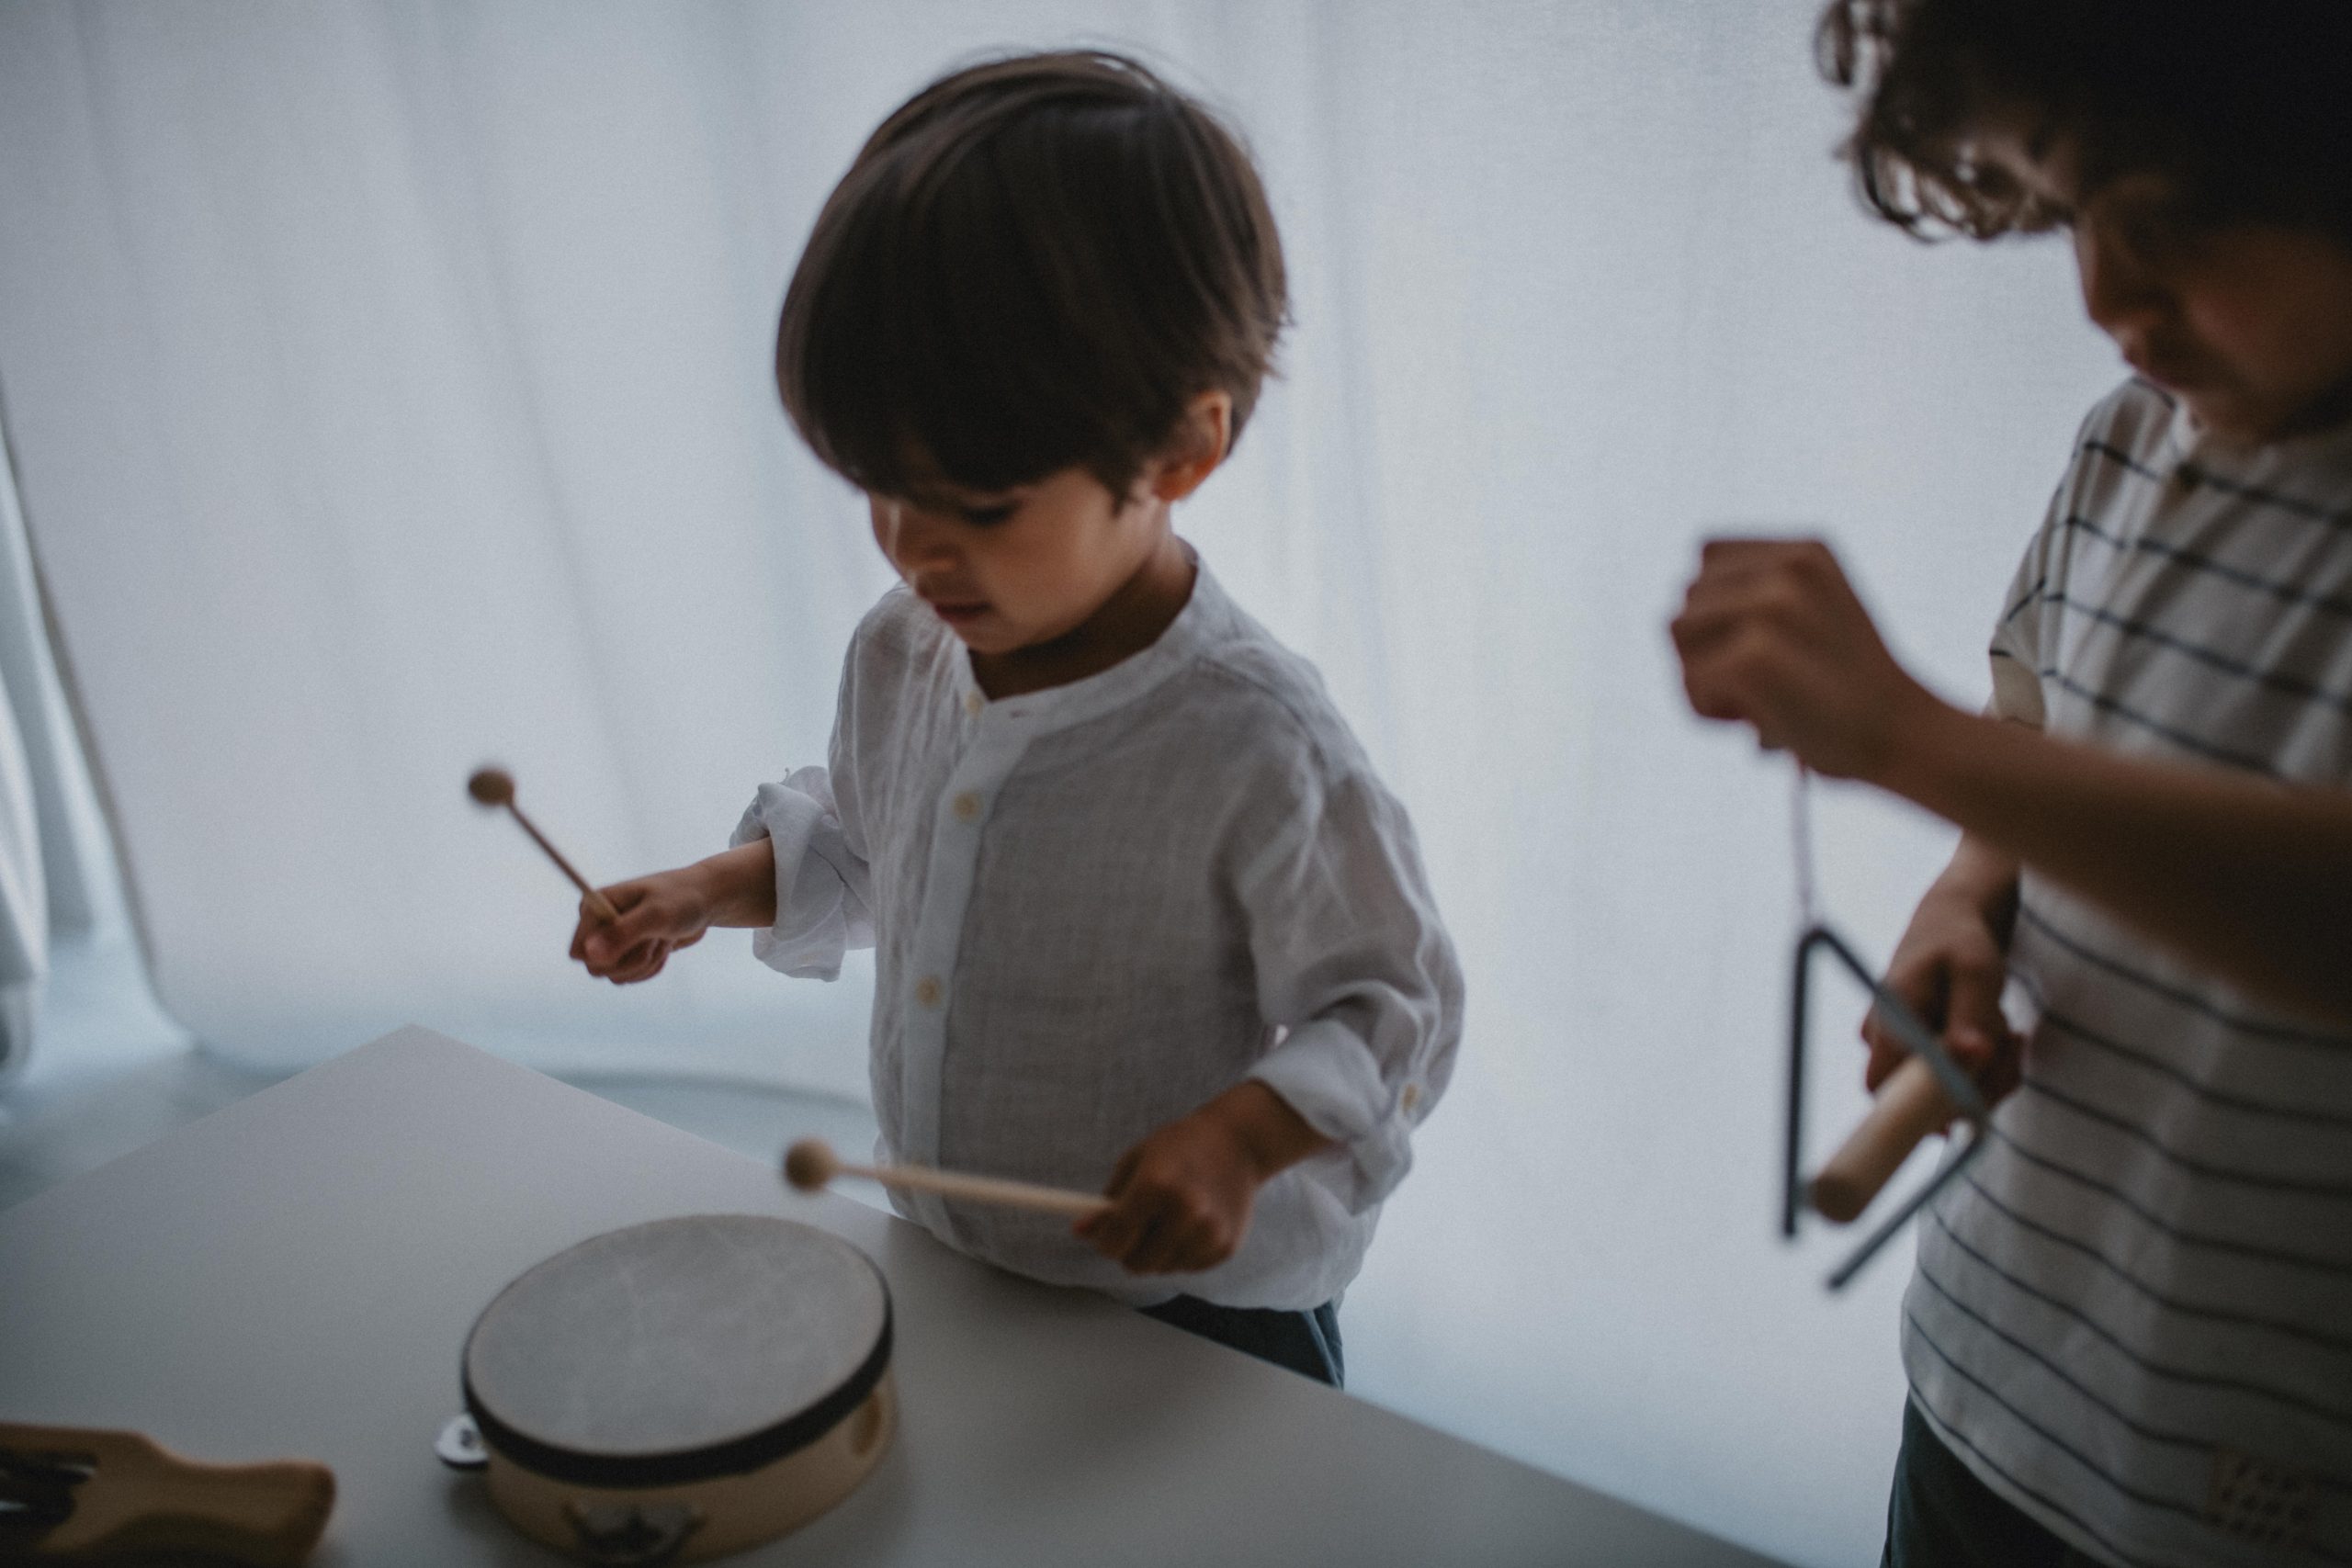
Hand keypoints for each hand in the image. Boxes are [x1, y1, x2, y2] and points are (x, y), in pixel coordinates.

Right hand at [569, 869, 712, 984]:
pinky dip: (652, 966)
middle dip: (632, 960)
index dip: (606, 957)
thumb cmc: (682, 899)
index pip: (579, 952)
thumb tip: (588, 955)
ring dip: (646, 962)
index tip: (636, 940)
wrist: (706, 901)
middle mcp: (597, 924)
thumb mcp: (656, 915)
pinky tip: (663, 944)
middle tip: (654, 937)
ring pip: (615, 976)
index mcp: (594, 906)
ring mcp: (611, 940)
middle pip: (596, 969)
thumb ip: (622, 934)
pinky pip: (630, 978)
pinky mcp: (626, 953)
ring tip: (661, 937)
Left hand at [1075, 1082, 1325, 1274]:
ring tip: (1168, 1220)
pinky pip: (1188, 1267)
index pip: (1114, 1239)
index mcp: (1156, 1185)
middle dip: (1129, 1250)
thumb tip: (1081, 1232)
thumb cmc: (1181, 1146)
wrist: (1240, 1143)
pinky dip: (1182, 1253)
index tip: (1104, 1236)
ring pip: (1162, 1269)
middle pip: (1136, 1263)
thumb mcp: (1137, 1161)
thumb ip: (1109, 1200)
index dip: (1104, 1241)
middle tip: (1137, 1229)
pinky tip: (1191, 1224)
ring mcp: (1209, 1233)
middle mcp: (1185, 1213)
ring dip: (1157, 1252)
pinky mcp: (1226, 1247)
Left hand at [1670, 538, 1945, 782]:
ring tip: (1763, 698)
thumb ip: (1756, 600)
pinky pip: (1691, 682)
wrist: (1907, 739)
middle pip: (1687, 598)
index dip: (1717, 610)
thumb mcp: (1813, 618)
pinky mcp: (1754, 655)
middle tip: (1768, 683)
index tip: (1764, 647)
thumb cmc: (1850, 694)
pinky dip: (1713, 712)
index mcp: (1803, 551)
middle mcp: (1787, 567)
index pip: (1705, 559)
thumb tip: (1675, 621)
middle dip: (1709, 648)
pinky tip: (1763, 721)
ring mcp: (1770, 607)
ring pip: (1678, 633)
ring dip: (1705, 677)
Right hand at [1863, 884, 2022, 1121]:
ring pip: (1950, 1096)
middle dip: (1980, 1084)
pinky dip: (1991, 1073)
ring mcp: (1903, 1054)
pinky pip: (1959, 1087)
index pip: (1884, 1086)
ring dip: (1992, 1074)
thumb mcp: (1975, 970)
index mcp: (1889, 1019)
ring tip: (2010, 1031)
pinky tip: (2004, 1039)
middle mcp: (1886, 1043)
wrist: (1952, 926)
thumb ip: (1971, 1014)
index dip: (1927, 1104)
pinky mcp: (1924, 1060)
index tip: (1978, 1093)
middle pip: (1923, 1100)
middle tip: (2014, 1041)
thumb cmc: (1961, 942)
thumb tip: (1973, 1055)